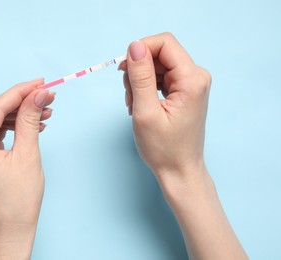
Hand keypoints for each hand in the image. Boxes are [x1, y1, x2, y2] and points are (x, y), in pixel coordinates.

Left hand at [0, 78, 54, 258]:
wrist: (10, 229)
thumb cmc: (18, 201)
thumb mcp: (27, 155)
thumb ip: (30, 120)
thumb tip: (39, 94)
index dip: (21, 91)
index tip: (42, 83)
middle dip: (22, 101)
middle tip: (47, 96)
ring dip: (19, 114)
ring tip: (45, 113)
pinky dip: (12, 126)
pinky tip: (32, 126)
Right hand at [120, 33, 246, 258]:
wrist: (179, 170)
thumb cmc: (164, 148)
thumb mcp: (145, 112)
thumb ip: (140, 76)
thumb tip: (134, 46)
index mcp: (192, 79)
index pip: (164, 43)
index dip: (140, 50)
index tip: (125, 71)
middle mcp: (196, 76)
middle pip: (160, 53)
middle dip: (138, 70)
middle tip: (129, 96)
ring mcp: (192, 83)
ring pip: (157, 64)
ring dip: (140, 80)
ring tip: (134, 104)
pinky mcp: (185, 90)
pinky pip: (161, 76)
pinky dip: (146, 87)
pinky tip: (141, 104)